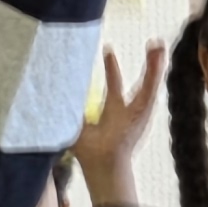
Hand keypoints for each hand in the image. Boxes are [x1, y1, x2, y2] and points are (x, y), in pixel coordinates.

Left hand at [77, 44, 162, 206]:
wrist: (102, 163)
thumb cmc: (89, 151)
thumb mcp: (75, 125)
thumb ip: (67, 110)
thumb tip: (48, 95)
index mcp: (114, 113)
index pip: (114, 85)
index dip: (112, 68)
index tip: (108, 49)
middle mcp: (129, 110)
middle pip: (139, 82)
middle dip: (147, 64)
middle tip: (154, 43)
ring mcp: (139, 111)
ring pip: (149, 83)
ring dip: (155, 64)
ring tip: (159, 44)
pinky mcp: (142, 112)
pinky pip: (150, 91)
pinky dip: (155, 74)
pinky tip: (159, 59)